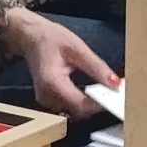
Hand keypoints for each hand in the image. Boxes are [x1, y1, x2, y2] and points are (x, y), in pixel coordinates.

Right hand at [0, 9, 118, 117]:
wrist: (29, 36)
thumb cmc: (51, 38)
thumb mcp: (77, 47)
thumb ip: (97, 67)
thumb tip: (116, 84)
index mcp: (52, 83)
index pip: (81, 105)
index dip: (101, 103)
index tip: (117, 95)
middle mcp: (46, 97)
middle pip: (79, 111)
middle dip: (98, 104)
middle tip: (115, 92)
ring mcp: (45, 101)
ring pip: (75, 111)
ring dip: (91, 104)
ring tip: (105, 90)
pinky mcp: (48, 100)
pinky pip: (69, 106)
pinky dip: (83, 101)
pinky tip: (93, 91)